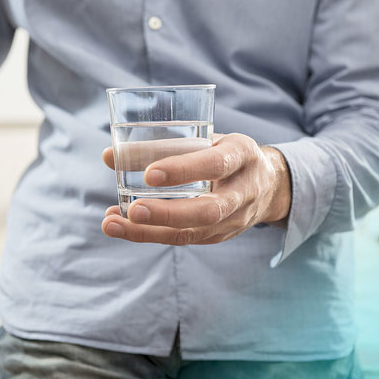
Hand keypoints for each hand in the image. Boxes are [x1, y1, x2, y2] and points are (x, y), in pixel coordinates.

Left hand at [101, 133, 291, 244]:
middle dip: (167, 213)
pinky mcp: (220, 236)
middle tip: (132, 210)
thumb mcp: (208, 139)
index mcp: (242, 155)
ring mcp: (234, 219)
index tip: (149, 174)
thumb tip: (109, 156)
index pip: (216, 164)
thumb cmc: (227, 155)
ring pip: (193, 232)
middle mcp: (243, 191)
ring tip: (113, 223)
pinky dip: (151, 234)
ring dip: (150, 231)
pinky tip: (123, 226)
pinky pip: (185, 239)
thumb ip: (164, 144)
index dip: (184, 170)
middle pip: (208, 210)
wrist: (269, 185)